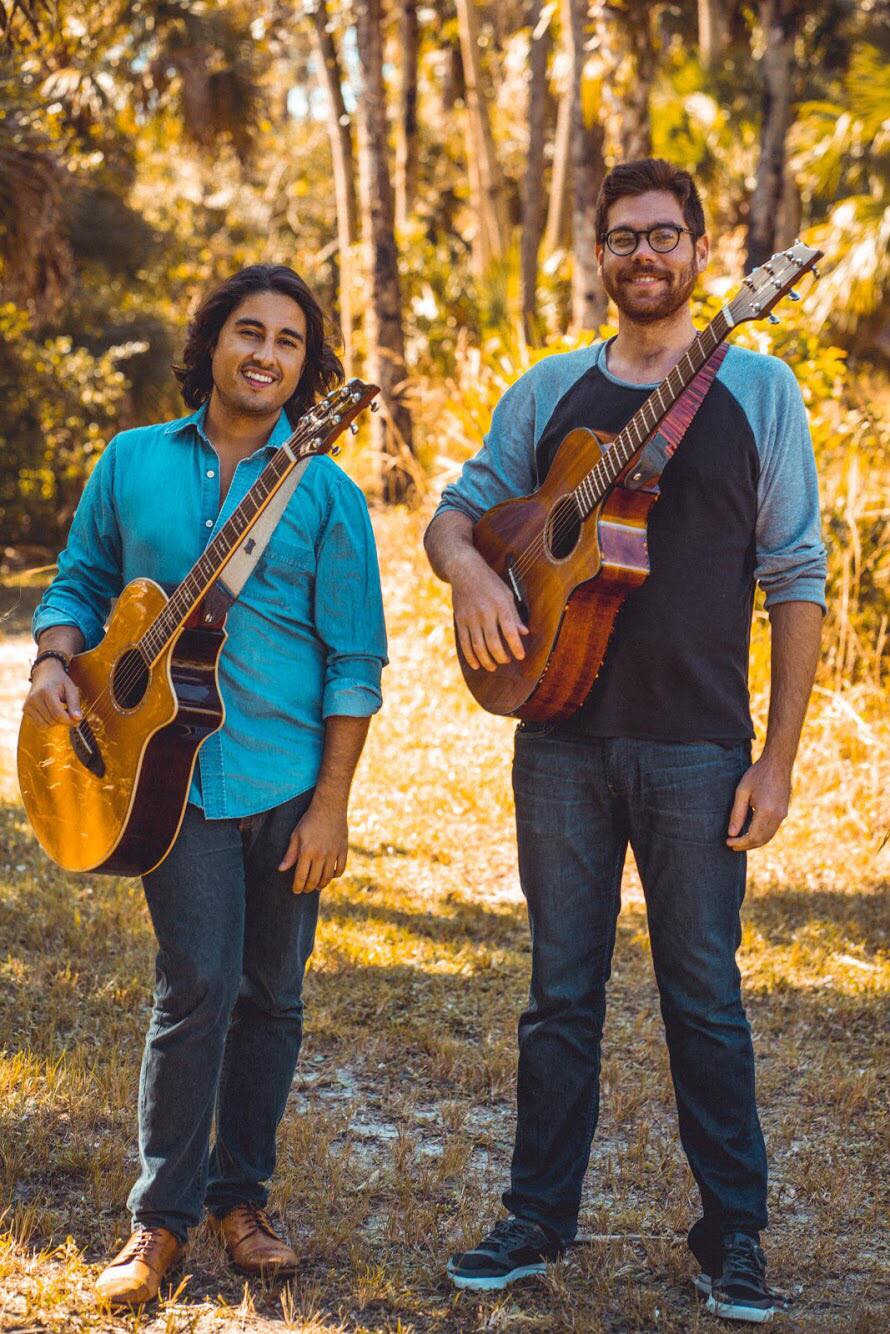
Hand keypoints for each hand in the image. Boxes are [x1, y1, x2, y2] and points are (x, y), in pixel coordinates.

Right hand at [23, 660, 82, 727]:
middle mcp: (34, 699)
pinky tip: (51, 713)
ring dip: (55, 722)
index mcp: (46, 692)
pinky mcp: (25, 709)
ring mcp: (27, 705)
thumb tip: (78, 719)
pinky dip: (47, 722)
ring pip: (45, 725)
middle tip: (68, 713)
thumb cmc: (60, 681)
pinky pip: (38, 725)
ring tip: (59, 711)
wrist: (45, 673)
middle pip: (52, 721)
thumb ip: (74, 704)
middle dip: (63, 721)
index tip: (77, 721)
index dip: (69, 721)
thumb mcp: (71, 689)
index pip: (58, 714)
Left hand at [278, 794, 347, 893]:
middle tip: (305, 889)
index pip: (301, 876)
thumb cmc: (309, 820)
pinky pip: (341, 869)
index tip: (296, 891)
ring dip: (321, 885)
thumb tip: (281, 869)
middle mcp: (321, 855)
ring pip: (327, 877)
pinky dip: (335, 876)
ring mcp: (333, 853)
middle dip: (308, 888)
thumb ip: (290, 854)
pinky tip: (330, 875)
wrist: (329, 807)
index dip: (297, 887)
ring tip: (316, 886)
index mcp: (306, 851)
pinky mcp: (343, 850)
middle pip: (314, 880)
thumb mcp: (296, 835)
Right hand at [452, 555, 528, 671]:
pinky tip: (476, 664)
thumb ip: (514, 615)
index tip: (520, 657)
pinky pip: (464, 643)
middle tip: (506, 661)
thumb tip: (524, 632)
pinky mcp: (460, 620)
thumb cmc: (490, 582)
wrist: (464, 570)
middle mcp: (484, 612)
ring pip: (478, 646)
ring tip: (493, 667)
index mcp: (500, 605)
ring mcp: (470, 617)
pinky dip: (470, 656)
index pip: (509, 631)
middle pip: (493, 642)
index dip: (516, 647)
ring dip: (486, 660)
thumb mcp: (507, 594)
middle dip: (501, 656)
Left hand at [726, 755, 791, 850]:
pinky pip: (772, 830)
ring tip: (739, 841)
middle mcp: (777, 816)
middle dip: (746, 845)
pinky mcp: (784, 812)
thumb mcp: (742, 792)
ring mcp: (783, 815)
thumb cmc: (757, 774)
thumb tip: (731, 833)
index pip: (752, 836)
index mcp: (766, 812)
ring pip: (768, 837)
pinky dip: (761, 835)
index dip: (740, 842)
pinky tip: (750, 833)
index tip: (728, 842)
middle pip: (761, 840)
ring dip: (754, 842)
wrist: (778, 763)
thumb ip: (737, 814)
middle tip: (732, 845)